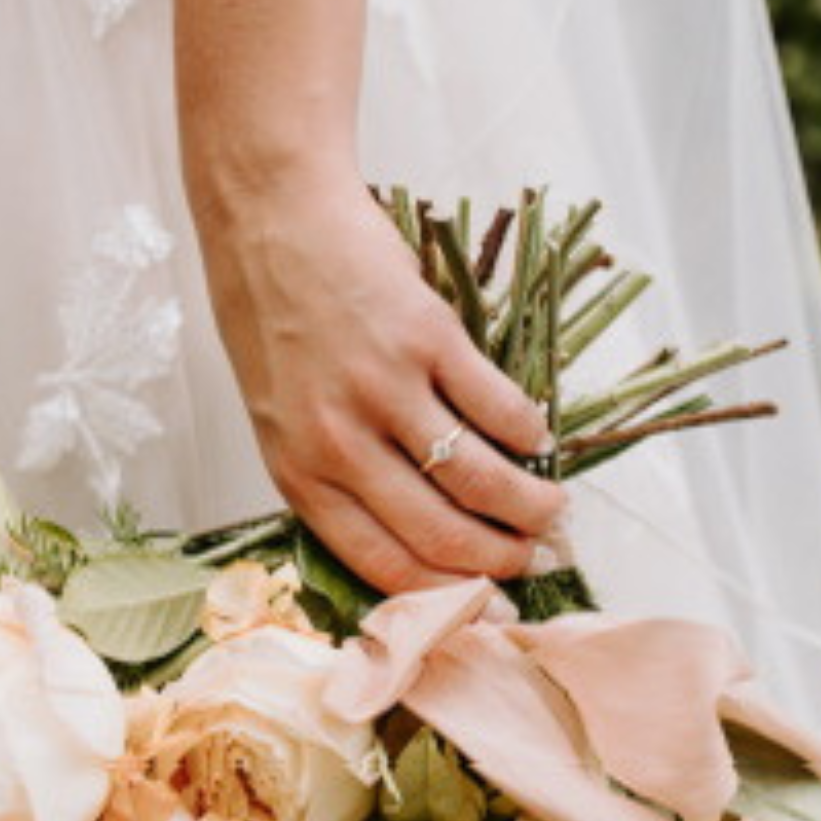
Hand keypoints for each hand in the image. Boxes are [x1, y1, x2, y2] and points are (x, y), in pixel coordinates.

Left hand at [195, 172, 568, 593]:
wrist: (268, 214)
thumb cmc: (270, 313)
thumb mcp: (279, 411)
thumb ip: (334, 469)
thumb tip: (418, 529)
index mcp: (298, 472)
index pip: (383, 565)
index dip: (446, 597)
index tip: (487, 605)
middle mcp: (338, 443)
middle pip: (441, 536)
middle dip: (500, 562)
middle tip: (535, 560)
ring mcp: (383, 390)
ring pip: (479, 480)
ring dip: (530, 504)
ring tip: (552, 508)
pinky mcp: (426, 338)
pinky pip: (496, 406)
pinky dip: (529, 431)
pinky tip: (538, 437)